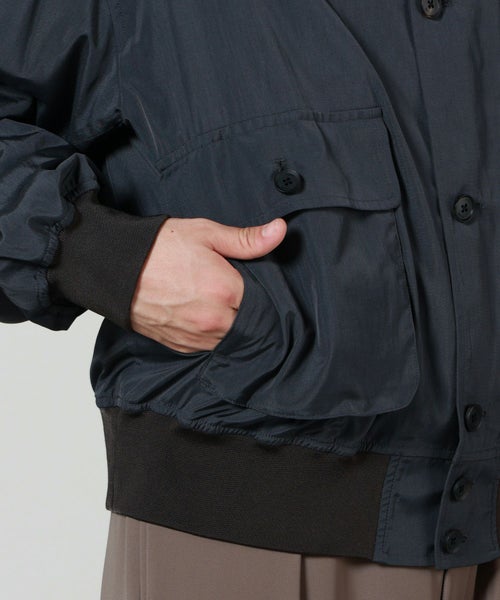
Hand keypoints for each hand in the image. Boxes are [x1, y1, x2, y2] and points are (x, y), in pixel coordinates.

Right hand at [129, 216, 286, 352]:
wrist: (115, 268)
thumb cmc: (158, 248)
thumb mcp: (206, 233)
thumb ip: (246, 239)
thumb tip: (279, 231)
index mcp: (226, 292)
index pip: (264, 301)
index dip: (260, 290)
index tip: (252, 281)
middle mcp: (214, 321)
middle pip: (249, 321)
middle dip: (246, 308)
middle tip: (231, 289)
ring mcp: (197, 337)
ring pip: (231, 337)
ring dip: (230, 323)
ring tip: (216, 301)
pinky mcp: (182, 346)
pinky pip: (209, 345)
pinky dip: (211, 333)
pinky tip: (202, 314)